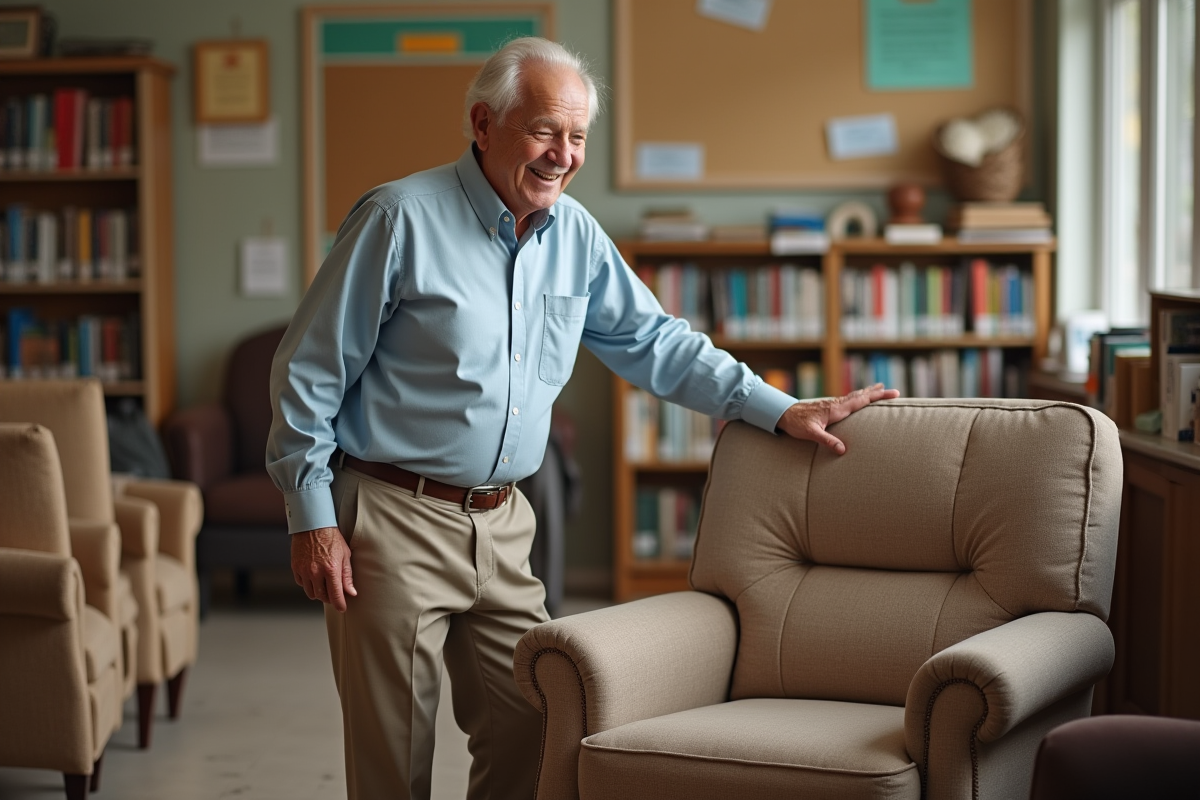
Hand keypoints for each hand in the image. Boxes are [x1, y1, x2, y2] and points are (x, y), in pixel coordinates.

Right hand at [291, 526, 356, 611]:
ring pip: (310, 592)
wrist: (313, 525)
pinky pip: (301, 583)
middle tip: (334, 594)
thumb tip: (351, 593)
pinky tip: (314, 577)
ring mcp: (304, 570)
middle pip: (322, 596)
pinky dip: (308, 584)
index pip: (335, 595)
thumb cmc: (332, 538)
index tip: (342, 608)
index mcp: (331, 569)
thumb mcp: (345, 555)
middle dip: (329, 598)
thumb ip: (347, 576)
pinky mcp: (295, 567)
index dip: (340, 604)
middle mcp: (316, 572)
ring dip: (318, 592)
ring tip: (324, 585)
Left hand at [776, 383, 899, 454]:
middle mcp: (836, 404)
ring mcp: (833, 404)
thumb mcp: (811, 434)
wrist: (783, 414)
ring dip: (868, 393)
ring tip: (880, 388)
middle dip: (877, 393)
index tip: (890, 392)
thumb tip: (843, 450)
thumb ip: (827, 441)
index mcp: (836, 409)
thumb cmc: (796, 424)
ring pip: (855, 396)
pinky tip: (859, 398)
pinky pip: (848, 400)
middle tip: (894, 390)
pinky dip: (858, 397)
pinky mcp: (829, 406)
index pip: (860, 401)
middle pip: (861, 396)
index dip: (876, 396)